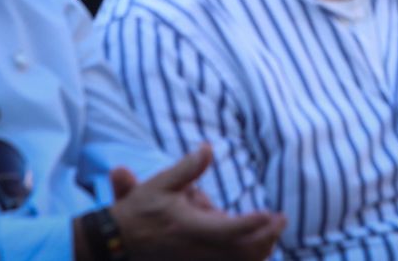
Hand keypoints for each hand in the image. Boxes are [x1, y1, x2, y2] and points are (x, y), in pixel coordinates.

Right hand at [108, 145, 286, 259]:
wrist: (117, 243)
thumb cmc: (139, 211)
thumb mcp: (161, 184)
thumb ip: (188, 168)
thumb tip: (208, 147)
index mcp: (190, 228)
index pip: (229, 230)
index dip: (252, 224)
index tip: (270, 213)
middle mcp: (197, 250)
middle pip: (241, 252)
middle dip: (266, 237)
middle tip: (280, 220)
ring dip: (259, 249)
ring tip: (272, 231)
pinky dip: (244, 258)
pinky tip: (255, 246)